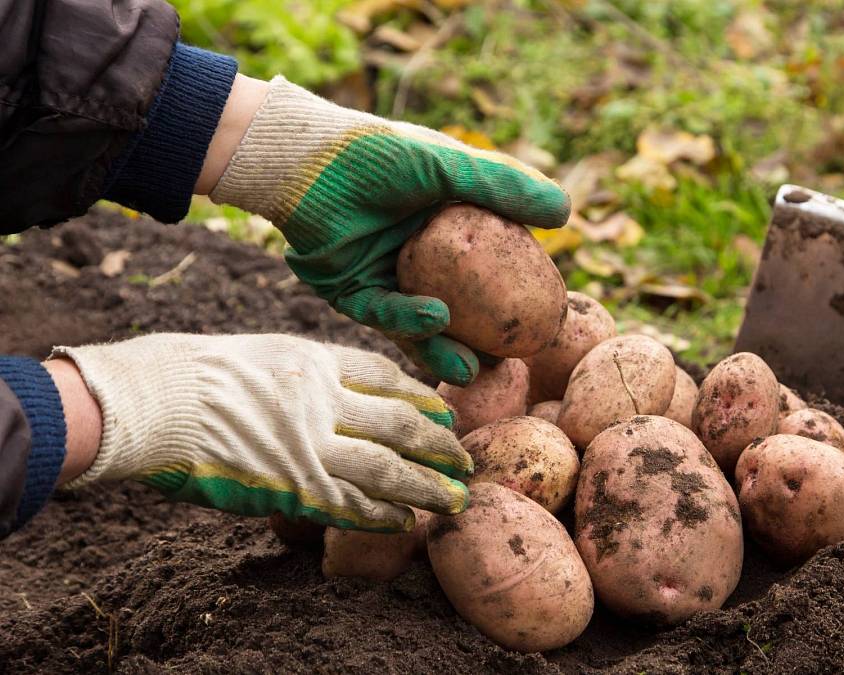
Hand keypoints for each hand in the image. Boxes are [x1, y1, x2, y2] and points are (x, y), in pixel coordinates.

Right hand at [52, 334, 471, 531]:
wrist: (152, 399)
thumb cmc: (192, 373)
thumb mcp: (262, 353)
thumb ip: (304, 374)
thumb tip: (333, 394)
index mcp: (315, 361)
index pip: (385, 377)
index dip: (420, 396)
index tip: (443, 411)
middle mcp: (323, 400)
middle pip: (400, 423)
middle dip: (438, 444)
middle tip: (465, 460)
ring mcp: (309, 444)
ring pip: (386, 467)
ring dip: (425, 487)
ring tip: (456, 500)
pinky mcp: (289, 485)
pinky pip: (347, 503)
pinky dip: (378, 515)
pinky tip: (404, 523)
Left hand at [208, 76, 570, 385]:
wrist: (305, 159)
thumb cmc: (379, 153)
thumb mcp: (449, 167)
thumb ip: (505, 187)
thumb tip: (566, 213)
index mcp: (447, 226)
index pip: (491, 268)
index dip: (515, 293)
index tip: (542, 316)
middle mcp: (421, 256)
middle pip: (460, 307)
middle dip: (483, 341)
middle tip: (512, 360)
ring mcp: (388, 277)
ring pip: (422, 324)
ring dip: (447, 349)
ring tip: (475, 368)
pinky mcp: (352, 292)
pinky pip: (384, 314)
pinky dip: (409, 318)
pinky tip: (434, 318)